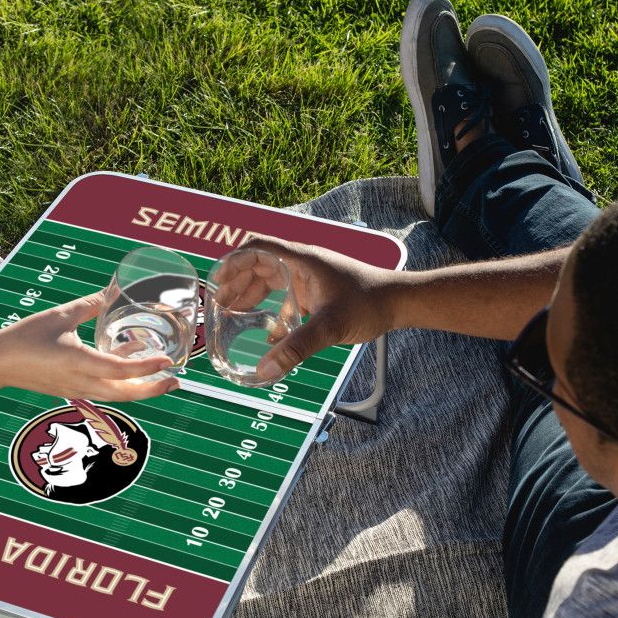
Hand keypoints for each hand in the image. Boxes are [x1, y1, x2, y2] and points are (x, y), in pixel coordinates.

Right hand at [0, 290, 178, 400]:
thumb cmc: (25, 337)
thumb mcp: (60, 316)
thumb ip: (91, 305)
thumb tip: (114, 291)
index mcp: (78, 363)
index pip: (120, 370)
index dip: (146, 367)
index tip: (168, 361)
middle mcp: (81, 382)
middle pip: (125, 393)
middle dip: (154, 389)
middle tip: (176, 380)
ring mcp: (77, 390)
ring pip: (116, 394)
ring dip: (140, 388)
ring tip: (163, 378)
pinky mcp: (72, 390)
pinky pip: (104, 390)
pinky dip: (122, 382)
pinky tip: (129, 364)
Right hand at [223, 240, 398, 380]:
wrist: (400, 302)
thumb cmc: (369, 303)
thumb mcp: (329, 327)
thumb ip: (295, 348)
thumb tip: (263, 370)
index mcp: (302, 260)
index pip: (258, 248)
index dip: (233, 261)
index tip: (217, 280)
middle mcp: (304, 264)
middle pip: (260, 265)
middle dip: (237, 282)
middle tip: (218, 303)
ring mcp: (311, 278)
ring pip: (272, 280)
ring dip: (252, 295)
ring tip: (232, 314)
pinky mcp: (319, 292)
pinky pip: (288, 297)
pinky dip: (274, 311)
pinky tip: (268, 334)